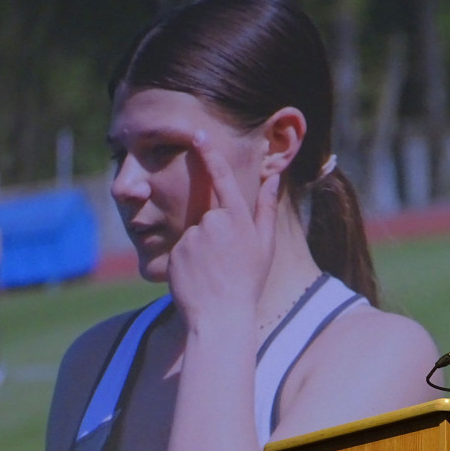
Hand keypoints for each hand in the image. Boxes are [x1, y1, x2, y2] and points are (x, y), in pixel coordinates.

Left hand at [168, 130, 279, 330]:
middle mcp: (213, 222)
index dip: (209, 154)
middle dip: (215, 234)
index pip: (221, 178)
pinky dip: (189, 260)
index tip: (197, 135)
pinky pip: (182, 249)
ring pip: (195, 233)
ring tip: (214, 273)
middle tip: (227, 263)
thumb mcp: (265, 245)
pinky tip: (199, 278)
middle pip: (209, 215)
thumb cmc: (248, 282)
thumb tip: (273, 177)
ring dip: (202, 249)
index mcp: (238, 219)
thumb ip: (266, 208)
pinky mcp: (176, 250)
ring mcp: (192, 236)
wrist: (220, 315)